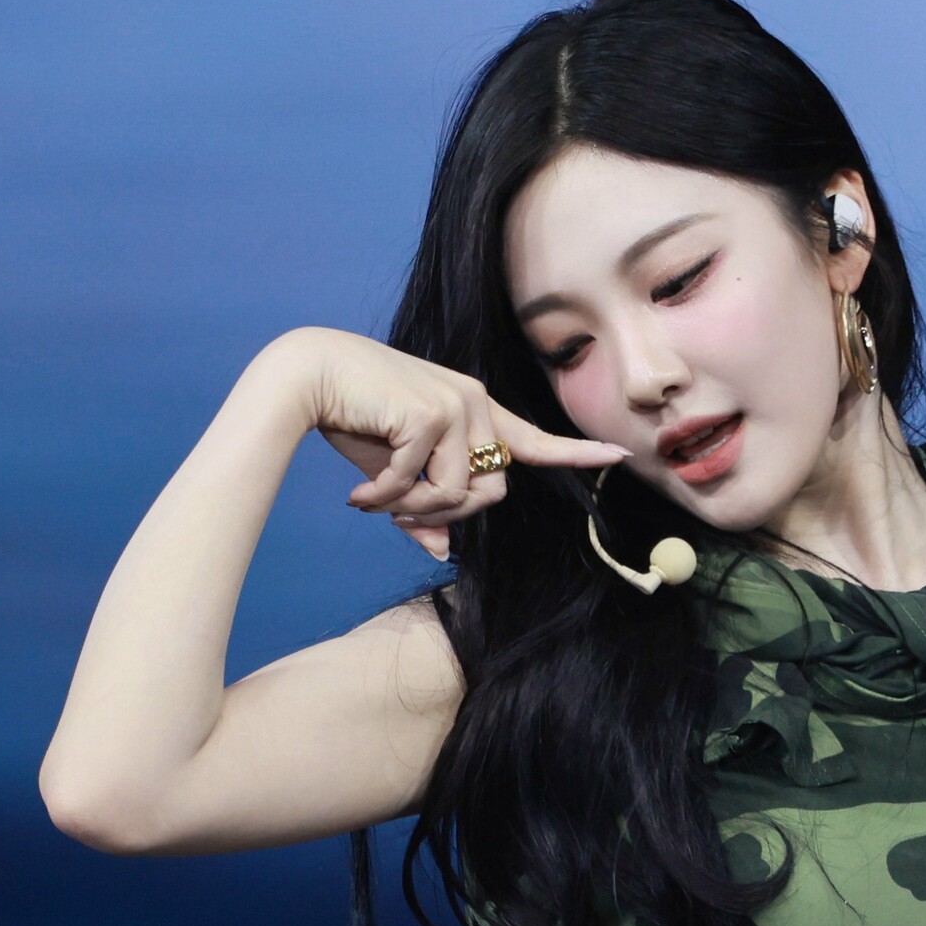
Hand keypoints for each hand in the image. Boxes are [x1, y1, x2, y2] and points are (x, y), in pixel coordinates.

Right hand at [272, 326, 630, 557]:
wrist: (308, 376)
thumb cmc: (352, 418)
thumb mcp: (394, 471)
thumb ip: (423, 506)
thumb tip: (439, 549)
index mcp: (475, 411)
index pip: (533, 439)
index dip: (576, 454)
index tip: (618, 456)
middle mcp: (476, 402)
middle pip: (492, 493)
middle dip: (443, 515)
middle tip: (395, 514)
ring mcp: (459, 404)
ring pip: (462, 496)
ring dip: (414, 512)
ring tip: (374, 500)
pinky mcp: (434, 412)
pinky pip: (423, 487)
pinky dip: (387, 500)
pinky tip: (358, 494)